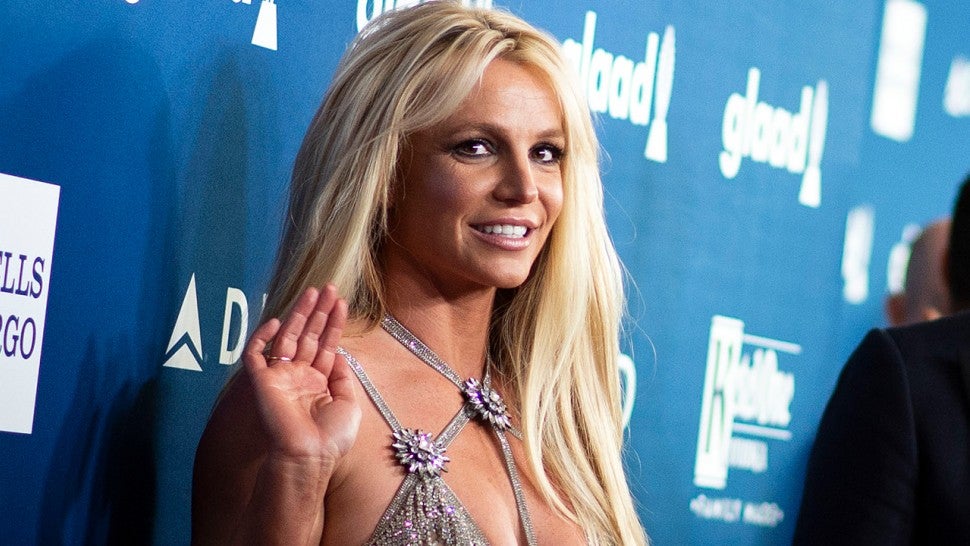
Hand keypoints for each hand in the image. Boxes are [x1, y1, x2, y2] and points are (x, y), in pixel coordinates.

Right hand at [243, 285, 359, 467]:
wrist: (309, 456)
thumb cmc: (331, 438)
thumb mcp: (349, 403)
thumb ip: (343, 376)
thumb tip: (340, 353)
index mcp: (319, 382)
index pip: (326, 345)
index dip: (333, 323)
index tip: (341, 302)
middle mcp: (299, 376)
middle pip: (309, 335)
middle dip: (318, 311)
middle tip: (328, 287)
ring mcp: (280, 377)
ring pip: (288, 337)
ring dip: (300, 314)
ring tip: (312, 292)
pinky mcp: (261, 382)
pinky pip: (255, 354)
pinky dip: (263, 337)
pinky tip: (279, 321)